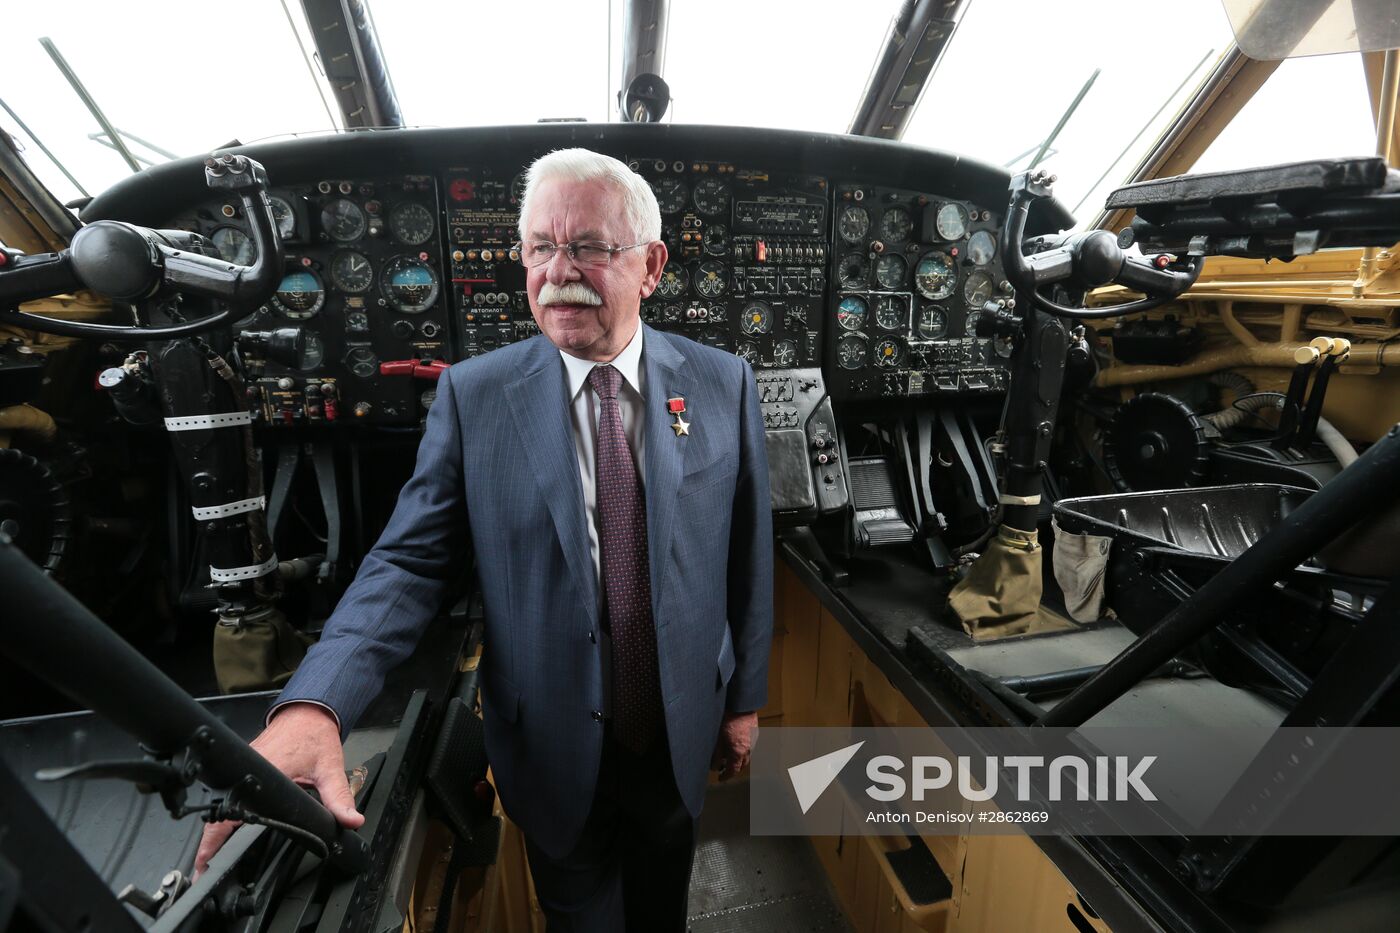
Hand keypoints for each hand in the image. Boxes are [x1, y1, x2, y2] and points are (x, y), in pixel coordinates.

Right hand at [193, 703, 363, 878]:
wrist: (308, 712)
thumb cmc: (315, 735)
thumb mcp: (330, 770)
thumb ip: (340, 798)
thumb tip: (351, 820)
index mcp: (267, 772)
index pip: (233, 811)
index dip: (215, 838)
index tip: (206, 859)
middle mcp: (249, 768)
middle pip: (221, 810)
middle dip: (211, 840)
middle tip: (206, 865)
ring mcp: (244, 765)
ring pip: (223, 800)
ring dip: (216, 825)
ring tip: (211, 853)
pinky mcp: (245, 763)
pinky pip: (232, 790)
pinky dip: (228, 808)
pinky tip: (227, 827)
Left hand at [710, 710, 758, 780]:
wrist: (741, 704)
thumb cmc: (728, 719)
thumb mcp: (718, 740)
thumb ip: (716, 755)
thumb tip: (714, 766)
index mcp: (739, 752)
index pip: (733, 771)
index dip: (726, 776)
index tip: (720, 778)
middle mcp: (748, 749)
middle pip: (741, 765)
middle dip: (733, 768)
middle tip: (723, 768)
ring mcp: (753, 741)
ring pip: (746, 756)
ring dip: (738, 759)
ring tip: (728, 755)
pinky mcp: (755, 734)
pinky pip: (749, 747)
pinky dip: (742, 749)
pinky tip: (734, 743)